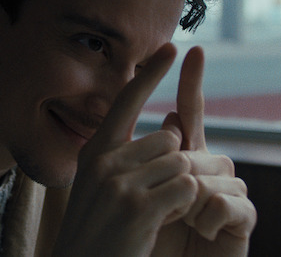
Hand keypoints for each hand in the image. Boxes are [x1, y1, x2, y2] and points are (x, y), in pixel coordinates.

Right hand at [53, 43, 198, 255]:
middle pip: (168, 139)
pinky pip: (186, 188)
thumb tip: (173, 124)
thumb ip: (128, 155)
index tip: (170, 46)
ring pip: (181, 163)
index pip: (125, 102)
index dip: (149, 74)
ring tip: (157, 213)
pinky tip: (164, 222)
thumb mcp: (101, 187)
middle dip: (174, 166)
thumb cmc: (97, 232)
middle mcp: (103, 161)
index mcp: (94, 152)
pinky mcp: (138, 207)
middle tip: (156, 198)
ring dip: (181, 189)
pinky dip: (186, 205)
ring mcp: (119, 183)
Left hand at [153, 46, 255, 255]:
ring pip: (214, 174)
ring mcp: (227, 194)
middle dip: (178, 174)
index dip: (190, 83)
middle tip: (165, 206)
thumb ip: (150, 161)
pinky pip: (230, 202)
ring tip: (180, 223)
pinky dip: (209, 219)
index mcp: (180, 160)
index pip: (189, 113)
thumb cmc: (144, 241)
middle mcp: (207, 171)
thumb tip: (171, 121)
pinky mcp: (242, 220)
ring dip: (190, 201)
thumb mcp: (140, 196)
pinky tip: (200, 233)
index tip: (191, 49)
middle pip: (197, 148)